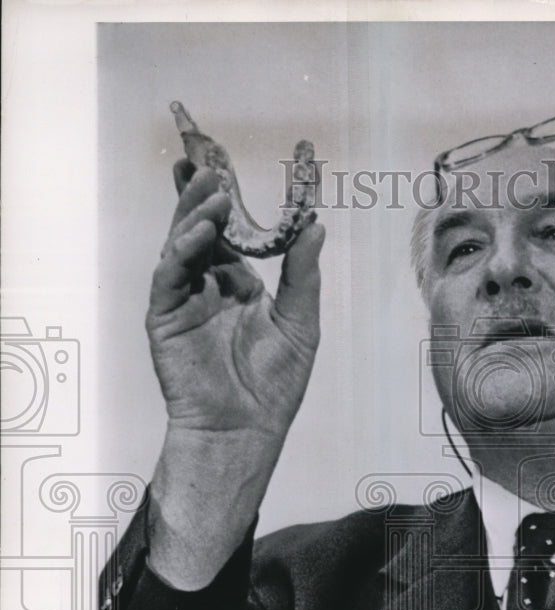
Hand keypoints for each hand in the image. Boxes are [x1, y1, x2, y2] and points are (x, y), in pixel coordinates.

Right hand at [147, 160, 324, 438]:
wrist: (246, 428)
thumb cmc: (274, 386)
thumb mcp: (300, 322)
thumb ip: (303, 274)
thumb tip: (315, 226)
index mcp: (240, 286)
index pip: (231, 233)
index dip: (230, 202)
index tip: (233, 167)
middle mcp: (209, 287)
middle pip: (201, 230)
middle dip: (202, 196)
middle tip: (208, 162)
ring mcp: (184, 299)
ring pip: (183, 245)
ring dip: (193, 215)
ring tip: (209, 187)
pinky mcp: (165, 316)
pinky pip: (170, 276)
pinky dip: (182, 251)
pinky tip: (199, 231)